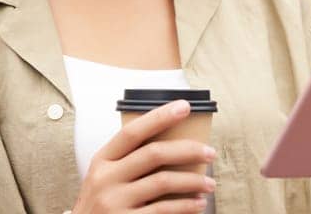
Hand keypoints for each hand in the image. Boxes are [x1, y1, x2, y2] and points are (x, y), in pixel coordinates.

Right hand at [71, 100, 216, 212]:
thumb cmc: (100, 206)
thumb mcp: (105, 178)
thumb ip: (128, 162)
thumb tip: (173, 147)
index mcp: (102, 161)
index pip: (132, 132)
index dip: (159, 117)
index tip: (184, 107)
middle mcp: (106, 178)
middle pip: (154, 154)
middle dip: (188, 150)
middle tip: (210, 152)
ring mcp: (115, 201)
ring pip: (163, 181)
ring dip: (193, 181)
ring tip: (209, 183)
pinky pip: (164, 209)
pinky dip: (186, 205)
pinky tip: (197, 204)